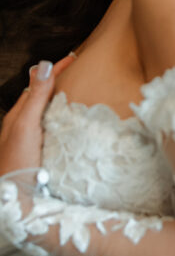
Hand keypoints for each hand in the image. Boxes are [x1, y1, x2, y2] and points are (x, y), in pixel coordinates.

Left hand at [0, 56, 73, 176]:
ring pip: (46, 111)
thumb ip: (35, 97)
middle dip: (57, 81)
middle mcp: (24, 124)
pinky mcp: (41, 152)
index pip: (37, 83)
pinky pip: (53, 128)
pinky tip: (73, 124)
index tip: (74, 58)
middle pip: (41, 95)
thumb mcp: (26, 125)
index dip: (54, 69)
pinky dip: (63, 118)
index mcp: (18, 114)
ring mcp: (31, 139)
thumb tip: (43, 65)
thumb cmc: (17, 161)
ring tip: (79, 92)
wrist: (15, 197)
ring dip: (60, 100)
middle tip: (78, 71)